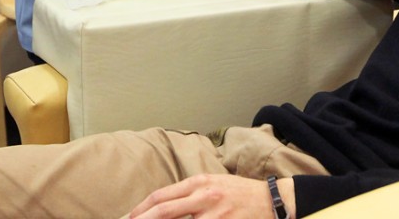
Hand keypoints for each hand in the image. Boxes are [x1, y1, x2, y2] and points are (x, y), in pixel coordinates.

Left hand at [129, 174, 281, 218]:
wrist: (270, 201)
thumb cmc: (240, 193)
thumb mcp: (213, 183)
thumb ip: (190, 193)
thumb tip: (163, 205)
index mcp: (199, 183)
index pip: (162, 196)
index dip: (141, 209)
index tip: (128, 217)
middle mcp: (203, 196)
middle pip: (164, 210)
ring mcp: (213, 214)